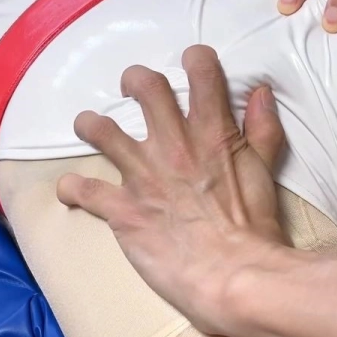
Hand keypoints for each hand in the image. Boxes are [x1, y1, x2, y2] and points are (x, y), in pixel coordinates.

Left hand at [56, 45, 286, 333]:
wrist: (233, 276)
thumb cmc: (254, 229)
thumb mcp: (266, 173)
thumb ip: (262, 130)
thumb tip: (260, 91)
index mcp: (212, 133)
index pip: (201, 73)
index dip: (195, 60)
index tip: (192, 62)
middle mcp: (173, 145)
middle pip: (145, 88)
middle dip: (136, 80)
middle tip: (133, 86)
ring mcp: (143, 176)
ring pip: (101, 130)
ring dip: (91, 125)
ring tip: (88, 125)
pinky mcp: (122, 210)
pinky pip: (83, 191)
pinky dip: (73, 189)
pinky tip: (70, 190)